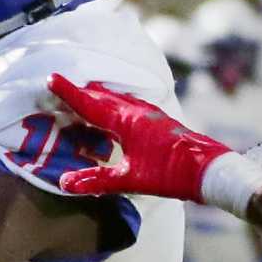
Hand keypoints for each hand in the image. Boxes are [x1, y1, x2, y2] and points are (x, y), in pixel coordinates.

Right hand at [49, 75, 230, 203]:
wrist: (210, 171)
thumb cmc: (171, 174)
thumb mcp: (131, 180)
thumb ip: (97, 181)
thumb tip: (65, 182)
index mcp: (126, 120)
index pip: (90, 103)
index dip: (69, 92)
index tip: (51, 78)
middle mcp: (137, 110)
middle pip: (103, 96)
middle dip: (81, 92)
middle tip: (61, 87)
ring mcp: (150, 114)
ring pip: (118, 98)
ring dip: (99, 96)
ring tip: (85, 94)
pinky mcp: (159, 121)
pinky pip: (129, 104)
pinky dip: (115, 103)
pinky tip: (117, 110)